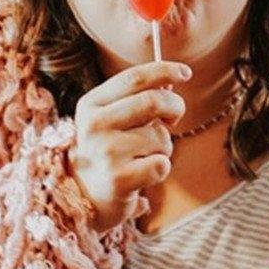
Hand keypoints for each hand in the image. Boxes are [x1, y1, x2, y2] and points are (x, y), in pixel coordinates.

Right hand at [70, 61, 190, 231]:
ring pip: (161, 137)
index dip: (165, 70)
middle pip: (153, 101)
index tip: (185, 72)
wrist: (83, 198)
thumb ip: (136, 98)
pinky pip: (162, 164)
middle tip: (174, 118)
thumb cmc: (106, 152)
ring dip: (164, 147)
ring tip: (143, 156)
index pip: (134, 78)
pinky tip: (143, 175)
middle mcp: (94, 125)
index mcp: (91, 104)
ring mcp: (106, 152)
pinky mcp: (119, 179)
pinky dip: (161, 169)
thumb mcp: (110, 119)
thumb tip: (169, 82)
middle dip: (175, 107)